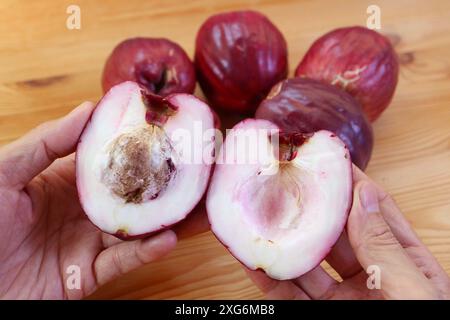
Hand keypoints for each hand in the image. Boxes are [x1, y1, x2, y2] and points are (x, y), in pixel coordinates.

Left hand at [0, 102, 203, 298]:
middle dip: (169, 186)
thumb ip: (46, 141)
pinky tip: (168, 238)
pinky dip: (146, 252)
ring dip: (171, 219)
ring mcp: (89, 242)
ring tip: (202, 206)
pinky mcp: (89, 274)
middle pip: (136, 196)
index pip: (115, 161)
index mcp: (68, 182)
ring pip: (138, 230)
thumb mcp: (5, 171)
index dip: (143, 148)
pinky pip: (123, 262)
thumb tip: (89, 108)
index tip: (174, 135)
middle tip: (204, 174)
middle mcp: (85, 210)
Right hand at [247, 166, 449, 299]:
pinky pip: (290, 293)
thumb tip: (364, 195)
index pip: (375, 212)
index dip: (351, 184)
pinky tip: (252, 256)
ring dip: (282, 237)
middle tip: (283, 179)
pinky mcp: (319, 316)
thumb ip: (386, 247)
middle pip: (335, 232)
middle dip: (309, 205)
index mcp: (405, 264)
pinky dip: (269, 275)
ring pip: (306, 262)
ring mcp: (342, 299)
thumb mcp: (415, 293)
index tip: (326, 159)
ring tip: (257, 211)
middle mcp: (371, 277)